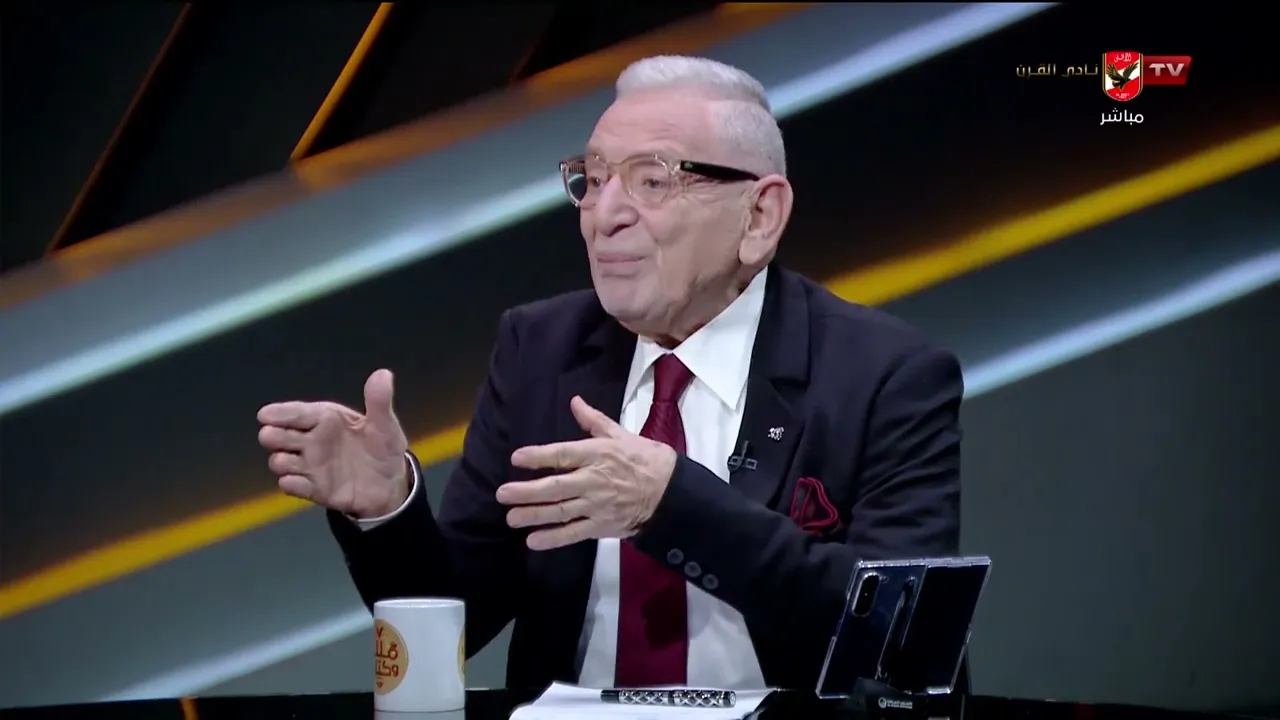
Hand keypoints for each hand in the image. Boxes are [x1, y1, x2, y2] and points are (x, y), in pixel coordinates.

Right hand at [257, 369, 410, 517]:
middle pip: (280, 436)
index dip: (281, 413)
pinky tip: (293, 482)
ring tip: (286, 461)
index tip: (265, 415)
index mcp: (326, 419)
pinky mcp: (313, 488)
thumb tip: (383, 374)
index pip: (297, 413)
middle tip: (271, 436)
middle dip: (273, 436)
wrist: (390, 484)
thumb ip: (379, 401)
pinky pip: (294, 486)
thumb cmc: (383, 448)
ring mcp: (310, 466)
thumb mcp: (385, 424)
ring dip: (280, 461)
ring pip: (281, 461)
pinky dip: (291, 484)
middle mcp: (312, 441)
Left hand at [497, 395, 675, 549]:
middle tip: (502, 494)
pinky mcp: (602, 526)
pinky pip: (574, 533)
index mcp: (598, 454)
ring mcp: (597, 505)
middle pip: (556, 486)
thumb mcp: (620, 434)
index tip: (517, 458)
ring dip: (534, 514)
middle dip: (527, 491)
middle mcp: (594, 480)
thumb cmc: (644, 458)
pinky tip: (533, 540)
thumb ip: (594, 421)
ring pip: (561, 511)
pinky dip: (554, 538)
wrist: (670, 491)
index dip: (539, 456)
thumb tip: (575, 402)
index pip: (563, 454)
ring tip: (511, 517)